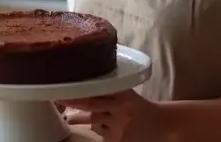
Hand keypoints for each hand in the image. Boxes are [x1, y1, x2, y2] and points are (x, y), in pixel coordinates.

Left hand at [57, 90, 171, 141]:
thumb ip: (109, 88)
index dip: (81, 87)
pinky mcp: (117, 139)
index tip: (66, 84)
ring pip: (93, 120)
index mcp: (124, 93)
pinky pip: (100, 132)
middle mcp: (121, 108)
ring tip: (71, 117)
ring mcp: (119, 125)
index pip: (98, 88)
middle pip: (91, 103)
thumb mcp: (128, 93)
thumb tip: (81, 85)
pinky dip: (98, 128)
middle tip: (58, 99)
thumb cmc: (139, 106)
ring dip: (81, 118)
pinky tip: (107, 125)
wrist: (161, 125)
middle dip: (73, 101)